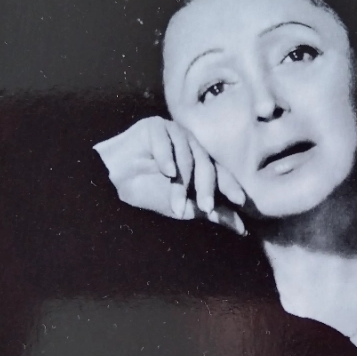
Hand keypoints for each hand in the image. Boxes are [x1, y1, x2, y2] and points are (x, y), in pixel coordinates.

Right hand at [93, 117, 247, 234]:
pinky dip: (166, 158)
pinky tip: (166, 172)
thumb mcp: (184, 208)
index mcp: (200, 161)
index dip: (229, 185)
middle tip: (204, 208)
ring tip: (176, 205)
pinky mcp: (155, 126)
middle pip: (205, 164)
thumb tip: (243, 229)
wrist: (113, 182)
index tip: (240, 201)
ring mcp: (174, 133)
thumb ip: (213, 214)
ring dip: (181, 184)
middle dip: (205, 189)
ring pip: (186, 156)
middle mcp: (191, 145)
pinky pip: (165, 141)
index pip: (219, 172)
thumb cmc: (150, 193)